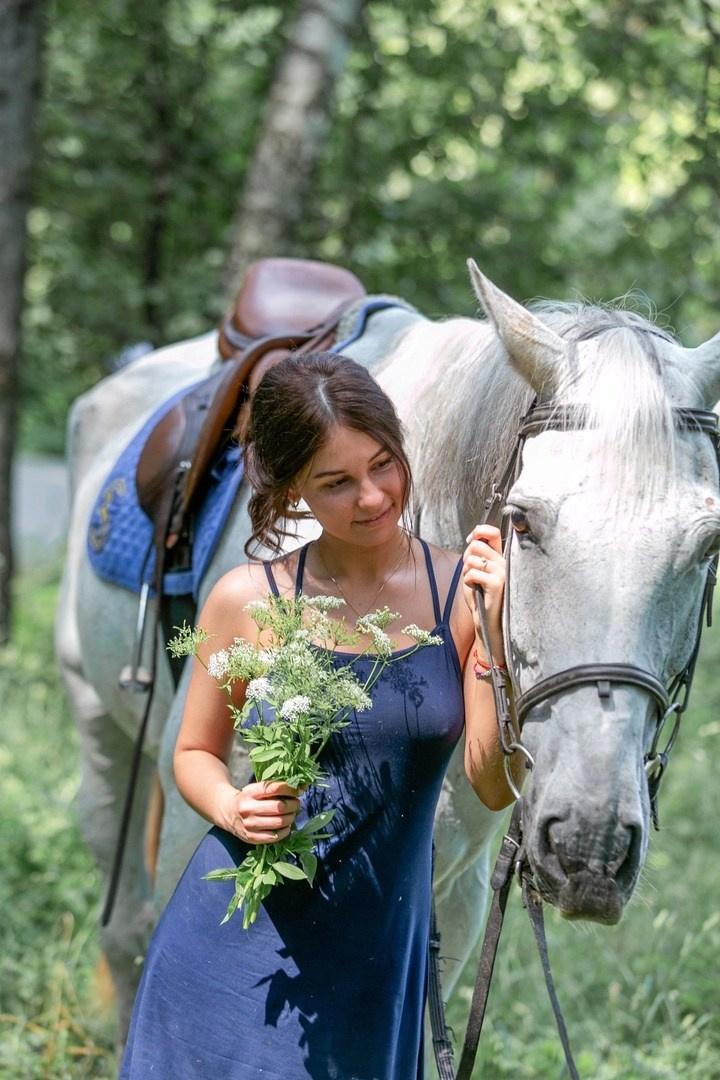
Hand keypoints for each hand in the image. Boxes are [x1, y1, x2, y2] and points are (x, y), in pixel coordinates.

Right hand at [218, 780, 300, 844]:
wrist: (227, 811)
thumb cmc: (248, 798)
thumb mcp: (256, 788)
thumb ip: (276, 788)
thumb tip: (303, 787)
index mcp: (250, 792)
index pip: (275, 788)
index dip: (291, 789)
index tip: (298, 791)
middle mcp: (248, 808)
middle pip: (279, 806)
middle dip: (294, 805)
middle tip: (296, 804)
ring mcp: (249, 824)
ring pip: (279, 822)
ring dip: (291, 818)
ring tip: (292, 814)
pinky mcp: (251, 837)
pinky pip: (274, 836)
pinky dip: (285, 831)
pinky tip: (286, 826)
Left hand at [462, 524, 505, 664]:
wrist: (489, 624)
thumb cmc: (482, 599)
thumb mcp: (478, 573)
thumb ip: (477, 556)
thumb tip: (473, 539)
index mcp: (502, 558)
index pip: (493, 532)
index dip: (478, 532)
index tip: (470, 540)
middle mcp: (505, 562)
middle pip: (476, 545)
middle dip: (466, 558)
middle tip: (470, 573)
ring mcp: (503, 572)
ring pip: (472, 559)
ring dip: (466, 572)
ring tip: (474, 585)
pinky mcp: (497, 583)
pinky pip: (472, 574)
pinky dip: (467, 582)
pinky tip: (476, 591)